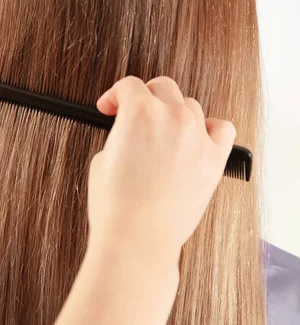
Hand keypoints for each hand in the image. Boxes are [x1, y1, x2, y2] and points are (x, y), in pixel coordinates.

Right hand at [90, 76, 235, 260]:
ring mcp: (197, 138)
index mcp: (139, 113)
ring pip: (190, 105)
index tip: (110, 108)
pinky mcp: (213, 161)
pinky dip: (210, 128)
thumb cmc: (116, 206)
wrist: (138, 238)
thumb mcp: (101, 160)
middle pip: (162, 87)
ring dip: (173, 112)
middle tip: (133, 113)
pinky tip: (196, 137)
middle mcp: (172, 118)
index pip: (128, 86)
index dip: (114, 96)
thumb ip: (119, 137)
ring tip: (162, 131)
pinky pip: (222, 129)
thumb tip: (129, 136)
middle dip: (144, 96)